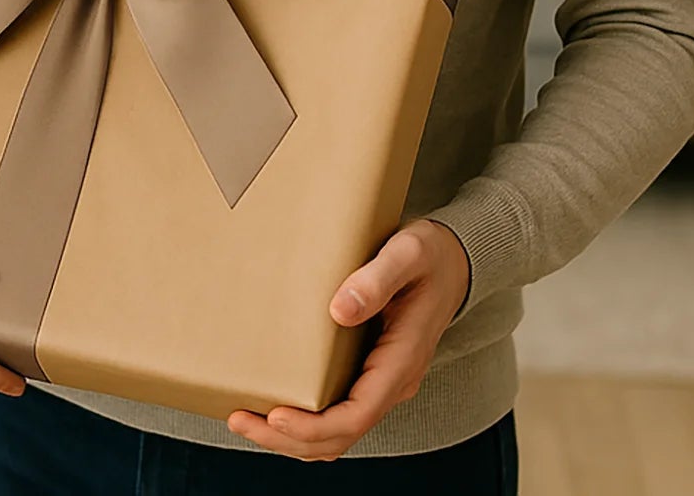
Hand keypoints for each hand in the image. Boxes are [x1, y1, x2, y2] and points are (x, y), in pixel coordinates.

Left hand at [227, 219, 469, 460]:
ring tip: (245, 420)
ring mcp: (382, 381)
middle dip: (289, 439)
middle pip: (341, 436)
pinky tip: (274, 405)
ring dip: (293, 437)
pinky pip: (339, 412)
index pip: (356, 416)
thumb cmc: (430, 255)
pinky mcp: (370, 373)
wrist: (454, 262)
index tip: (274, 416)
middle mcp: (393, 382)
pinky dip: (305, 421)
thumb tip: (340, 311)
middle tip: (239, 421)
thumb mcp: (407, 254)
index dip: (313, 426)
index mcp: (401, 361)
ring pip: (338, 432)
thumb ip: (376, 279)